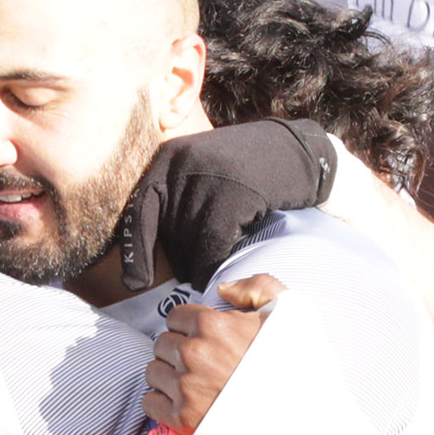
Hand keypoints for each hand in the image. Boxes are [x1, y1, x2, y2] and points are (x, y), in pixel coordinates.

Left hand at [119, 119, 335, 292]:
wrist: (298, 151)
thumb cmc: (248, 172)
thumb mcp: (203, 173)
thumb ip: (177, 201)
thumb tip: (151, 256)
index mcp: (166, 158)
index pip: (139, 211)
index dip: (135, 251)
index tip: (134, 283)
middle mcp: (180, 162)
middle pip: (169, 232)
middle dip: (182, 257)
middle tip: (199, 267)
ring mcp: (207, 176)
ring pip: (191, 242)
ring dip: (201, 262)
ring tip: (219, 260)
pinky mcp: (233, 192)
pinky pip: (214, 244)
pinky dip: (217, 262)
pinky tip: (227, 263)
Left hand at [146, 276, 286, 433]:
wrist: (308, 422)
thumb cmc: (301, 366)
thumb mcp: (292, 311)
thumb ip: (257, 287)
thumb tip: (222, 289)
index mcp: (213, 324)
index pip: (175, 317)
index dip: (190, 326)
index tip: (206, 340)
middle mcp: (194, 353)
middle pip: (162, 344)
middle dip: (179, 350)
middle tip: (202, 364)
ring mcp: (186, 387)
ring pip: (153, 371)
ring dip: (168, 375)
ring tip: (194, 384)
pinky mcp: (183, 419)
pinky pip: (149, 402)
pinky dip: (161, 402)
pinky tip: (184, 403)